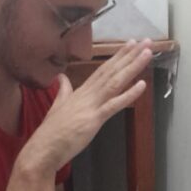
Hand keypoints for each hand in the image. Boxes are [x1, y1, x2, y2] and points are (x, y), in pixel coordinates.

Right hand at [26, 40, 152, 173]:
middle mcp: (87, 94)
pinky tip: (142, 85)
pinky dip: (128, 94)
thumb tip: (61, 77)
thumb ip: (63, 91)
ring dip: (132, 67)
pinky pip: (113, 105)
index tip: (130, 44)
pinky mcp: (93, 119)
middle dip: (129, 55)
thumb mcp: (57, 106)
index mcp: (81, 92)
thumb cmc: (51, 132)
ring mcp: (91, 105)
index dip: (117, 57)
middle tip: (146, 41)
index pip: (102, 70)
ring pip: (115, 82)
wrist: (43, 148)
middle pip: (111, 71)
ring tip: (147, 53)